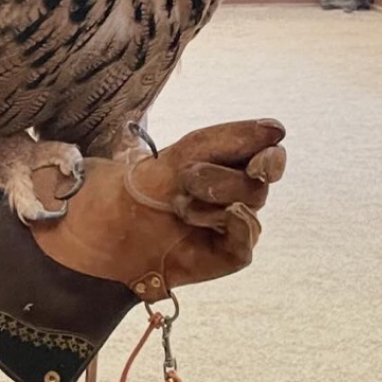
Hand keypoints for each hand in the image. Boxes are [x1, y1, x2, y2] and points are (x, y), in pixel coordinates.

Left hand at [28, 118, 285, 291]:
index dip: (267, 152)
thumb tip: (277, 127)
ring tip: (179, 206)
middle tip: (186, 180)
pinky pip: (249, 241)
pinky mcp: (228, 254)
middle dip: (222, 176)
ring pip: (252, 204)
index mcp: (226, 161)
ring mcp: (234, 224)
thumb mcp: (179, 153)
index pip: (265, 151)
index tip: (262, 154)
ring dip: (215, 200)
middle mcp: (235, 191)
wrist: (104, 229)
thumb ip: (227, 139)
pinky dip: (240, 226)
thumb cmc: (136, 186)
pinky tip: (227, 216)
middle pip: (259, 178)